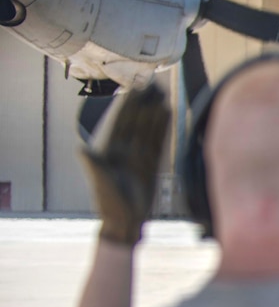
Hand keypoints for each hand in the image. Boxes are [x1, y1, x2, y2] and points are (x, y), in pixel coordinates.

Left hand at [79, 84, 170, 245]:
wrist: (124, 221)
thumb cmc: (109, 204)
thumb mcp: (99, 184)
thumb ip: (93, 166)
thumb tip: (83, 149)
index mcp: (110, 151)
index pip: (120, 123)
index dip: (127, 106)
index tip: (134, 90)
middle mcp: (124, 150)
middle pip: (136, 122)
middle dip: (143, 104)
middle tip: (152, 85)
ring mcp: (138, 156)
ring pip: (148, 130)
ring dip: (154, 113)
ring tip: (162, 95)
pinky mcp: (151, 165)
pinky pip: (158, 143)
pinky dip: (162, 130)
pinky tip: (167, 116)